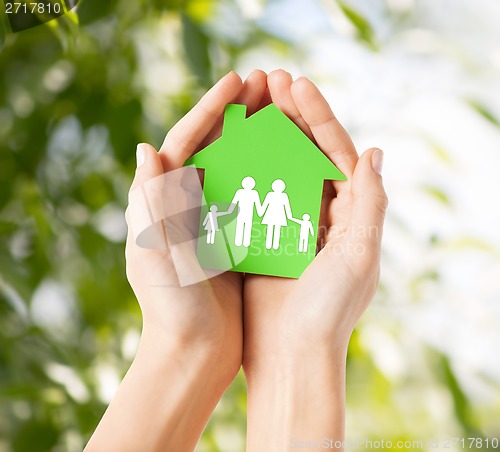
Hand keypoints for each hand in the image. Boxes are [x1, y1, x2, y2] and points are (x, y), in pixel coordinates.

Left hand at [86, 70, 269, 450]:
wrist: (193, 352)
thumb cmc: (171, 308)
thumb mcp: (156, 253)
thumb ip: (150, 204)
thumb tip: (146, 148)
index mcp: (160, 202)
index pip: (185, 140)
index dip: (211, 107)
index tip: (239, 79)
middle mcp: (184, 204)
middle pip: (213, 145)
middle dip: (238, 112)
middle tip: (268, 83)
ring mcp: (210, 219)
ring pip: (236, 165)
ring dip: (257, 136)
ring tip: (283, 110)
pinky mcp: (232, 237)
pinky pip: (253, 195)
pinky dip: (269, 173)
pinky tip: (293, 159)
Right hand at [242, 70, 387, 448]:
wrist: (290, 356)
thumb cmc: (328, 311)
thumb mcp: (359, 255)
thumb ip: (370, 203)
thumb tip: (375, 151)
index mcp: (349, 214)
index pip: (335, 152)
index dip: (317, 116)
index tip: (294, 85)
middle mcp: (322, 215)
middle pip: (306, 153)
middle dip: (289, 115)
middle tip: (268, 80)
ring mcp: (289, 224)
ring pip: (277, 168)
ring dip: (264, 134)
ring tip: (248, 103)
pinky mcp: (262, 237)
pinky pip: (252, 194)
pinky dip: (243, 169)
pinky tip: (227, 146)